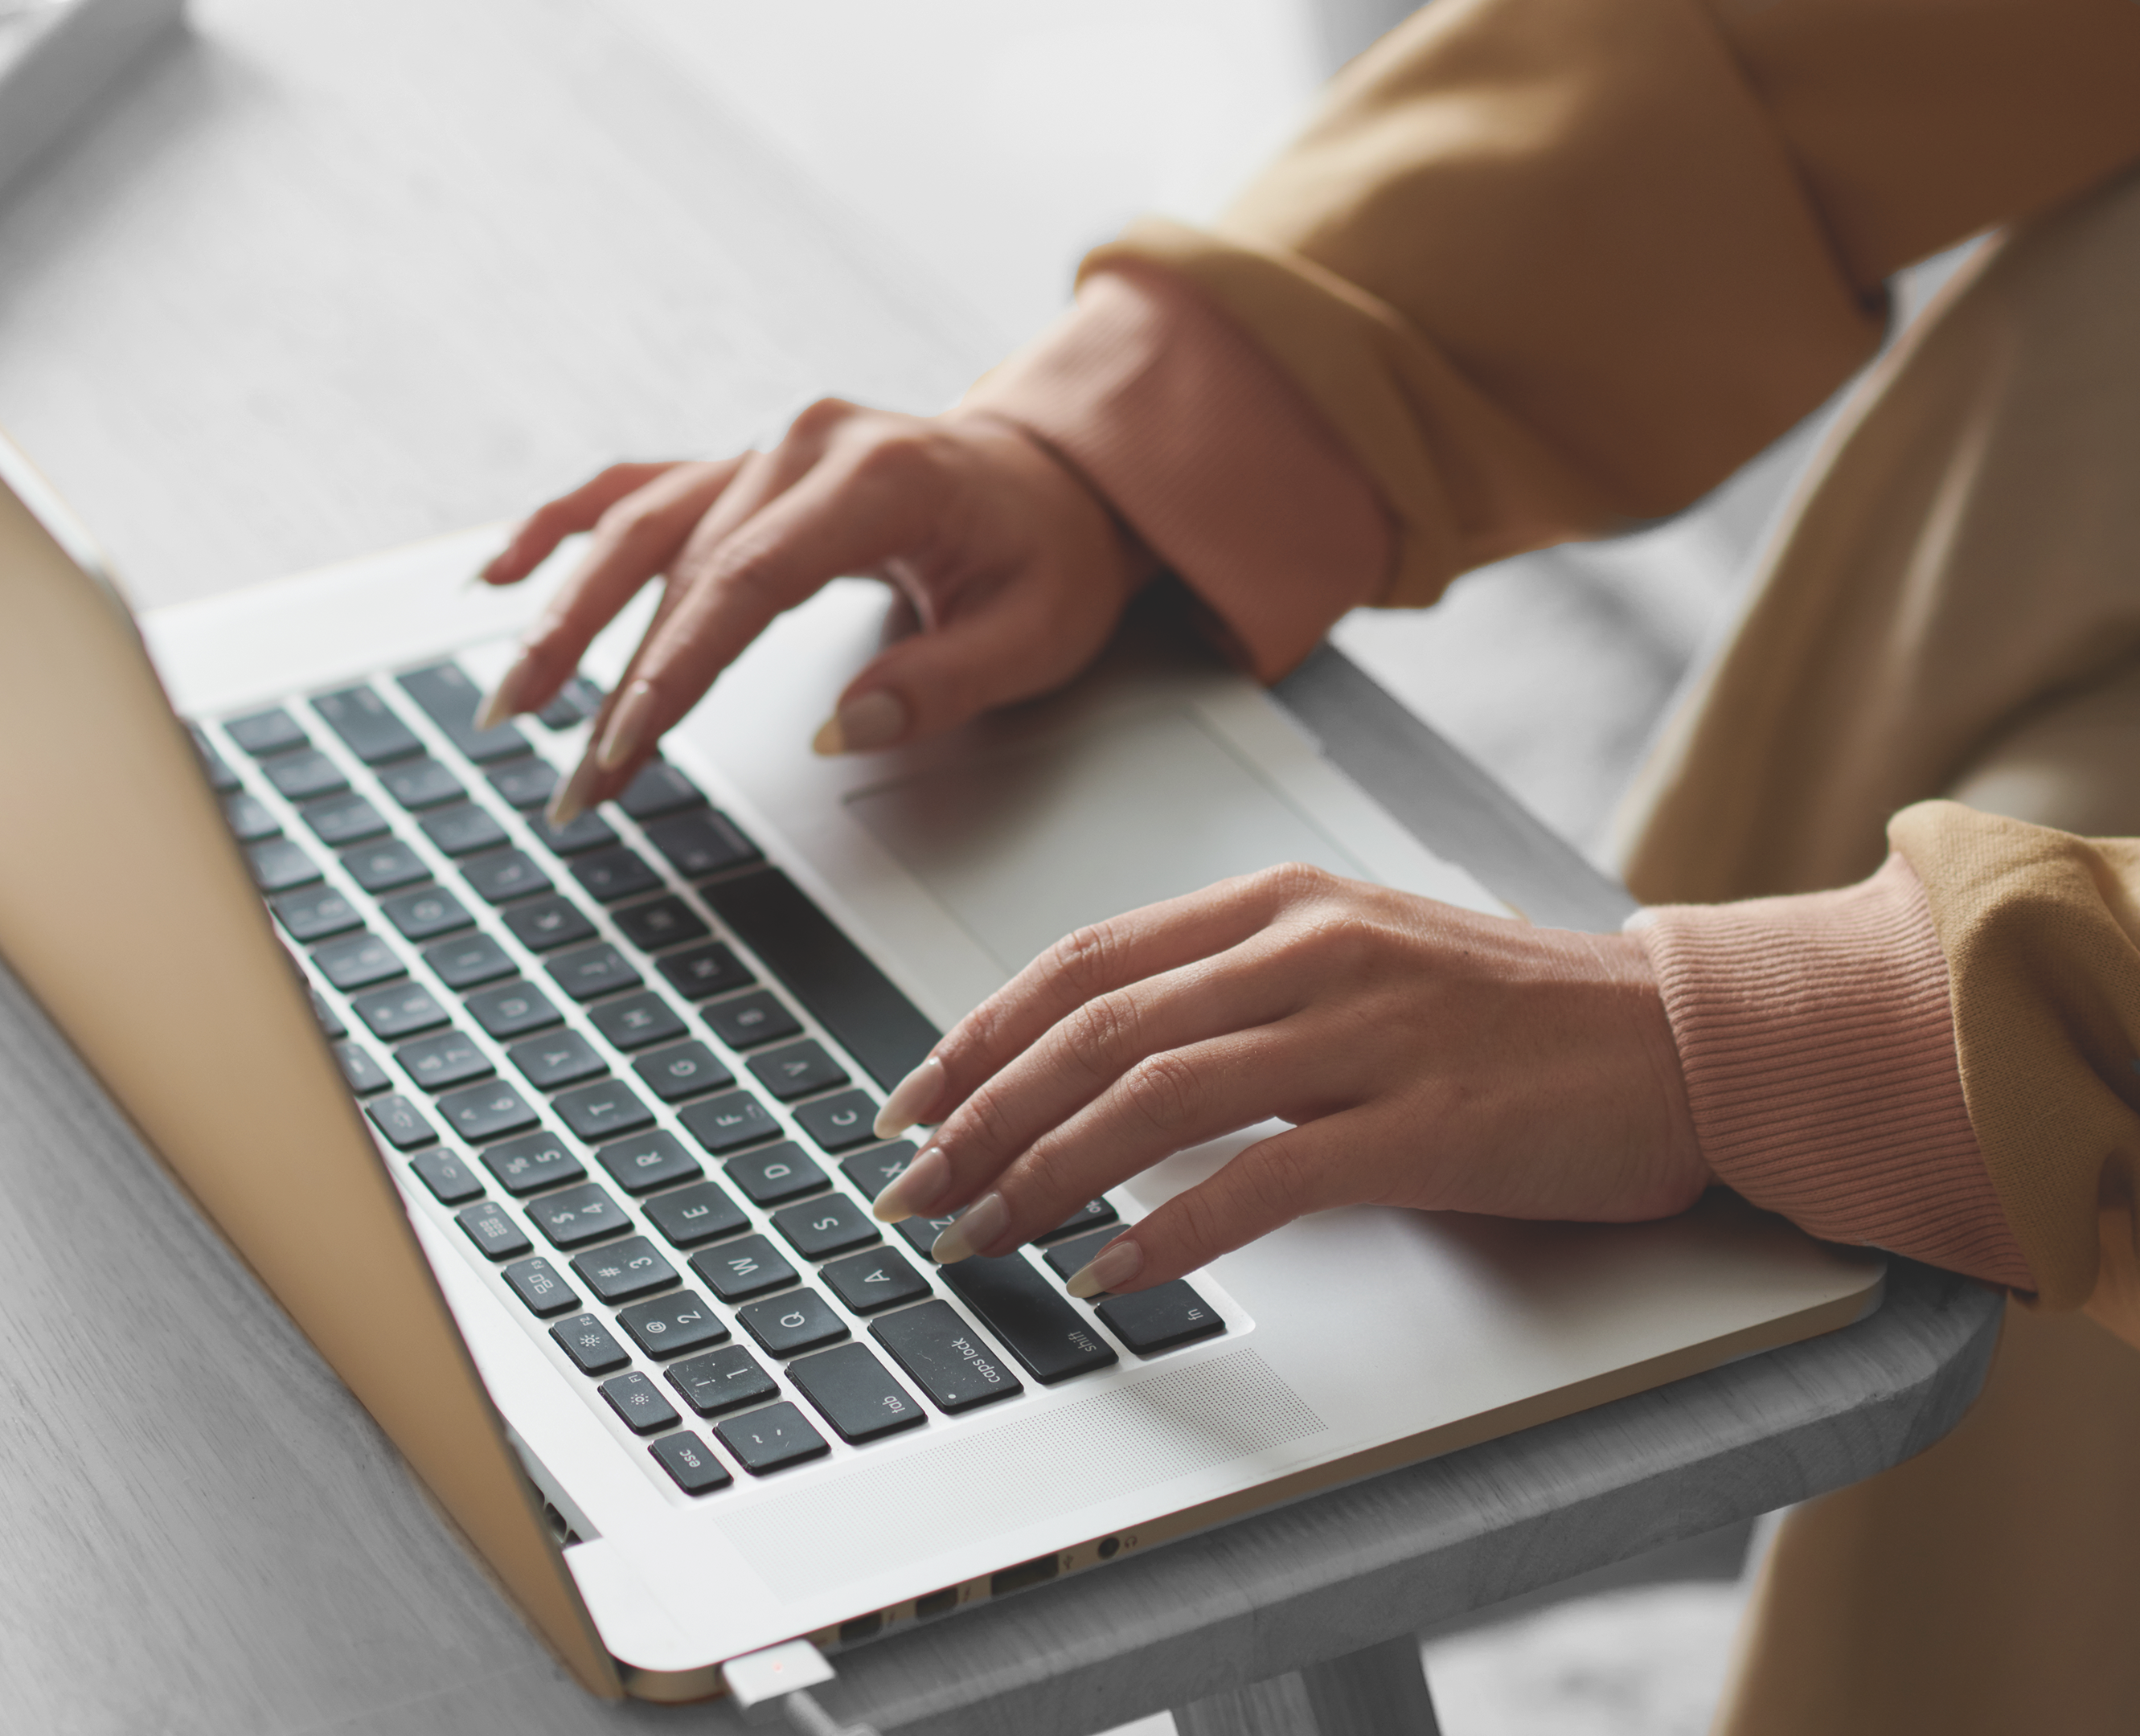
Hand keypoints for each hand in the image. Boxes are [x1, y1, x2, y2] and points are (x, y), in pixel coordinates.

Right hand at [473, 399, 1152, 822]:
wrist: (1062, 474)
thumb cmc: (1050, 551)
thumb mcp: (1038, 631)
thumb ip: (942, 680)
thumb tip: (840, 730)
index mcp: (877, 476)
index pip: (748, 578)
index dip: (677, 664)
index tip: (626, 742)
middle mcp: (803, 447)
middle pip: (681, 567)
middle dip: (613, 682)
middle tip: (574, 785)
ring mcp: (762, 452)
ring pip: (637, 529)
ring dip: (565, 617)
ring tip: (512, 705)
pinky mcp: (740, 473)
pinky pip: (635, 491)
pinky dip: (561, 528)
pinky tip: (497, 573)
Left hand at [864, 864, 1705, 1295]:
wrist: (1689, 1041)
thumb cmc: (1515, 1020)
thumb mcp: (1355, 965)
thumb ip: (1231, 995)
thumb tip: (1085, 1065)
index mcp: (1280, 902)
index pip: (1082, 961)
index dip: (975, 1033)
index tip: (906, 1101)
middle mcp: (1311, 948)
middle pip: (1094, 1029)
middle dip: (981, 1118)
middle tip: (913, 1192)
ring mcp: (1369, 1031)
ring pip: (1154, 1095)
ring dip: (1044, 1175)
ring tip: (981, 1237)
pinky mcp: (1425, 1124)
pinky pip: (1262, 1179)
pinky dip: (1167, 1232)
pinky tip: (1109, 1274)